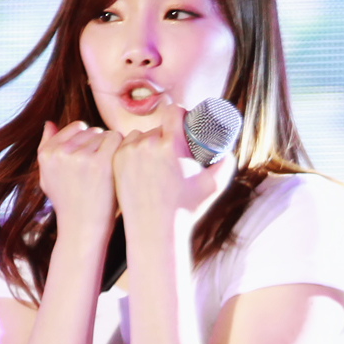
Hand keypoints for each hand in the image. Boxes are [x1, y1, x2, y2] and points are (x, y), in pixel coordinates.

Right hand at [37, 119, 121, 243]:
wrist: (83, 229)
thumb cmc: (69, 204)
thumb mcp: (48, 177)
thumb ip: (46, 149)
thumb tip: (48, 122)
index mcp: (47, 153)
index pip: (76, 127)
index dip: (89, 141)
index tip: (94, 159)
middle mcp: (60, 152)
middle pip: (92, 130)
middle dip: (101, 145)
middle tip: (103, 169)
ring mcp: (80, 156)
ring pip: (105, 134)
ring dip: (112, 148)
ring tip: (110, 171)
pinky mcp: (100, 162)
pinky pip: (116, 139)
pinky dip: (122, 149)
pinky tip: (121, 165)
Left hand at [112, 98, 232, 232]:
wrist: (154, 231)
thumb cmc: (186, 210)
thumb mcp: (213, 186)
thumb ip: (226, 165)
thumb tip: (228, 151)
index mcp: (170, 144)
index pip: (173, 111)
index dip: (179, 113)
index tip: (182, 119)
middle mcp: (147, 144)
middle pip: (158, 127)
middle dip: (165, 135)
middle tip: (172, 147)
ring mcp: (128, 153)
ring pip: (140, 136)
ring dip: (147, 141)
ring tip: (155, 155)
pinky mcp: (115, 162)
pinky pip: (125, 145)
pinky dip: (132, 149)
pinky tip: (138, 156)